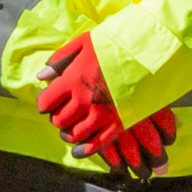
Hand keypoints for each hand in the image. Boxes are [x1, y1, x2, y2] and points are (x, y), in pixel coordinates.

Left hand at [35, 34, 172, 173]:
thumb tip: (42, 76)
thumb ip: (60, 60)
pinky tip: (80, 146)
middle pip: (59, 121)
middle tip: (62, 111)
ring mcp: (102, 115)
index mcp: (73, 81)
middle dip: (57, 117)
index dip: (45, 102)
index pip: (46, 102)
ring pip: (75, 135)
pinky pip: (96, 144)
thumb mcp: (84, 43)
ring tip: (73, 124)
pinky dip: (85, 147)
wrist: (149, 56)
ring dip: (70, 131)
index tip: (48, 100)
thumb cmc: (115, 46)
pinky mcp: (118, 125)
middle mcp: (84, 101)